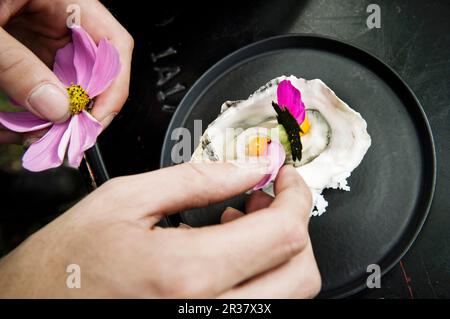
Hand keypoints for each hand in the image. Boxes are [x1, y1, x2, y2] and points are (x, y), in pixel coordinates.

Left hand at [0, 0, 132, 143]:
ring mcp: (44, 32)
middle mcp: (61, 16)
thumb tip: (55, 108)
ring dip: (52, 110)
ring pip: (67, 80)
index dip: (113, 85)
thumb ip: (17, 66)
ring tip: (31, 132)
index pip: (114, 44)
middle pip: (93, 68)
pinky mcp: (27, 46)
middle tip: (61, 134)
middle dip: (78, 106)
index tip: (94, 119)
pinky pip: (42, 81)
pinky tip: (16, 121)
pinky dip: (32, 104)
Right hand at [0, 162, 320, 297]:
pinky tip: (227, 256)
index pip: (281, 233)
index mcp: (185, 273)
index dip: (296, 197)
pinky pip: (259, 307)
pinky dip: (261, 278)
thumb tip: (248, 166)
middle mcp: (207, 313)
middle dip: (292, 226)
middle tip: (264, 198)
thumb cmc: (68, 262)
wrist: (37, 306)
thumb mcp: (127, 201)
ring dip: (278, 253)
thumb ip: (198, 180)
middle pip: (299, 273)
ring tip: (238, 223)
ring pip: (288, 295)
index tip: (286, 178)